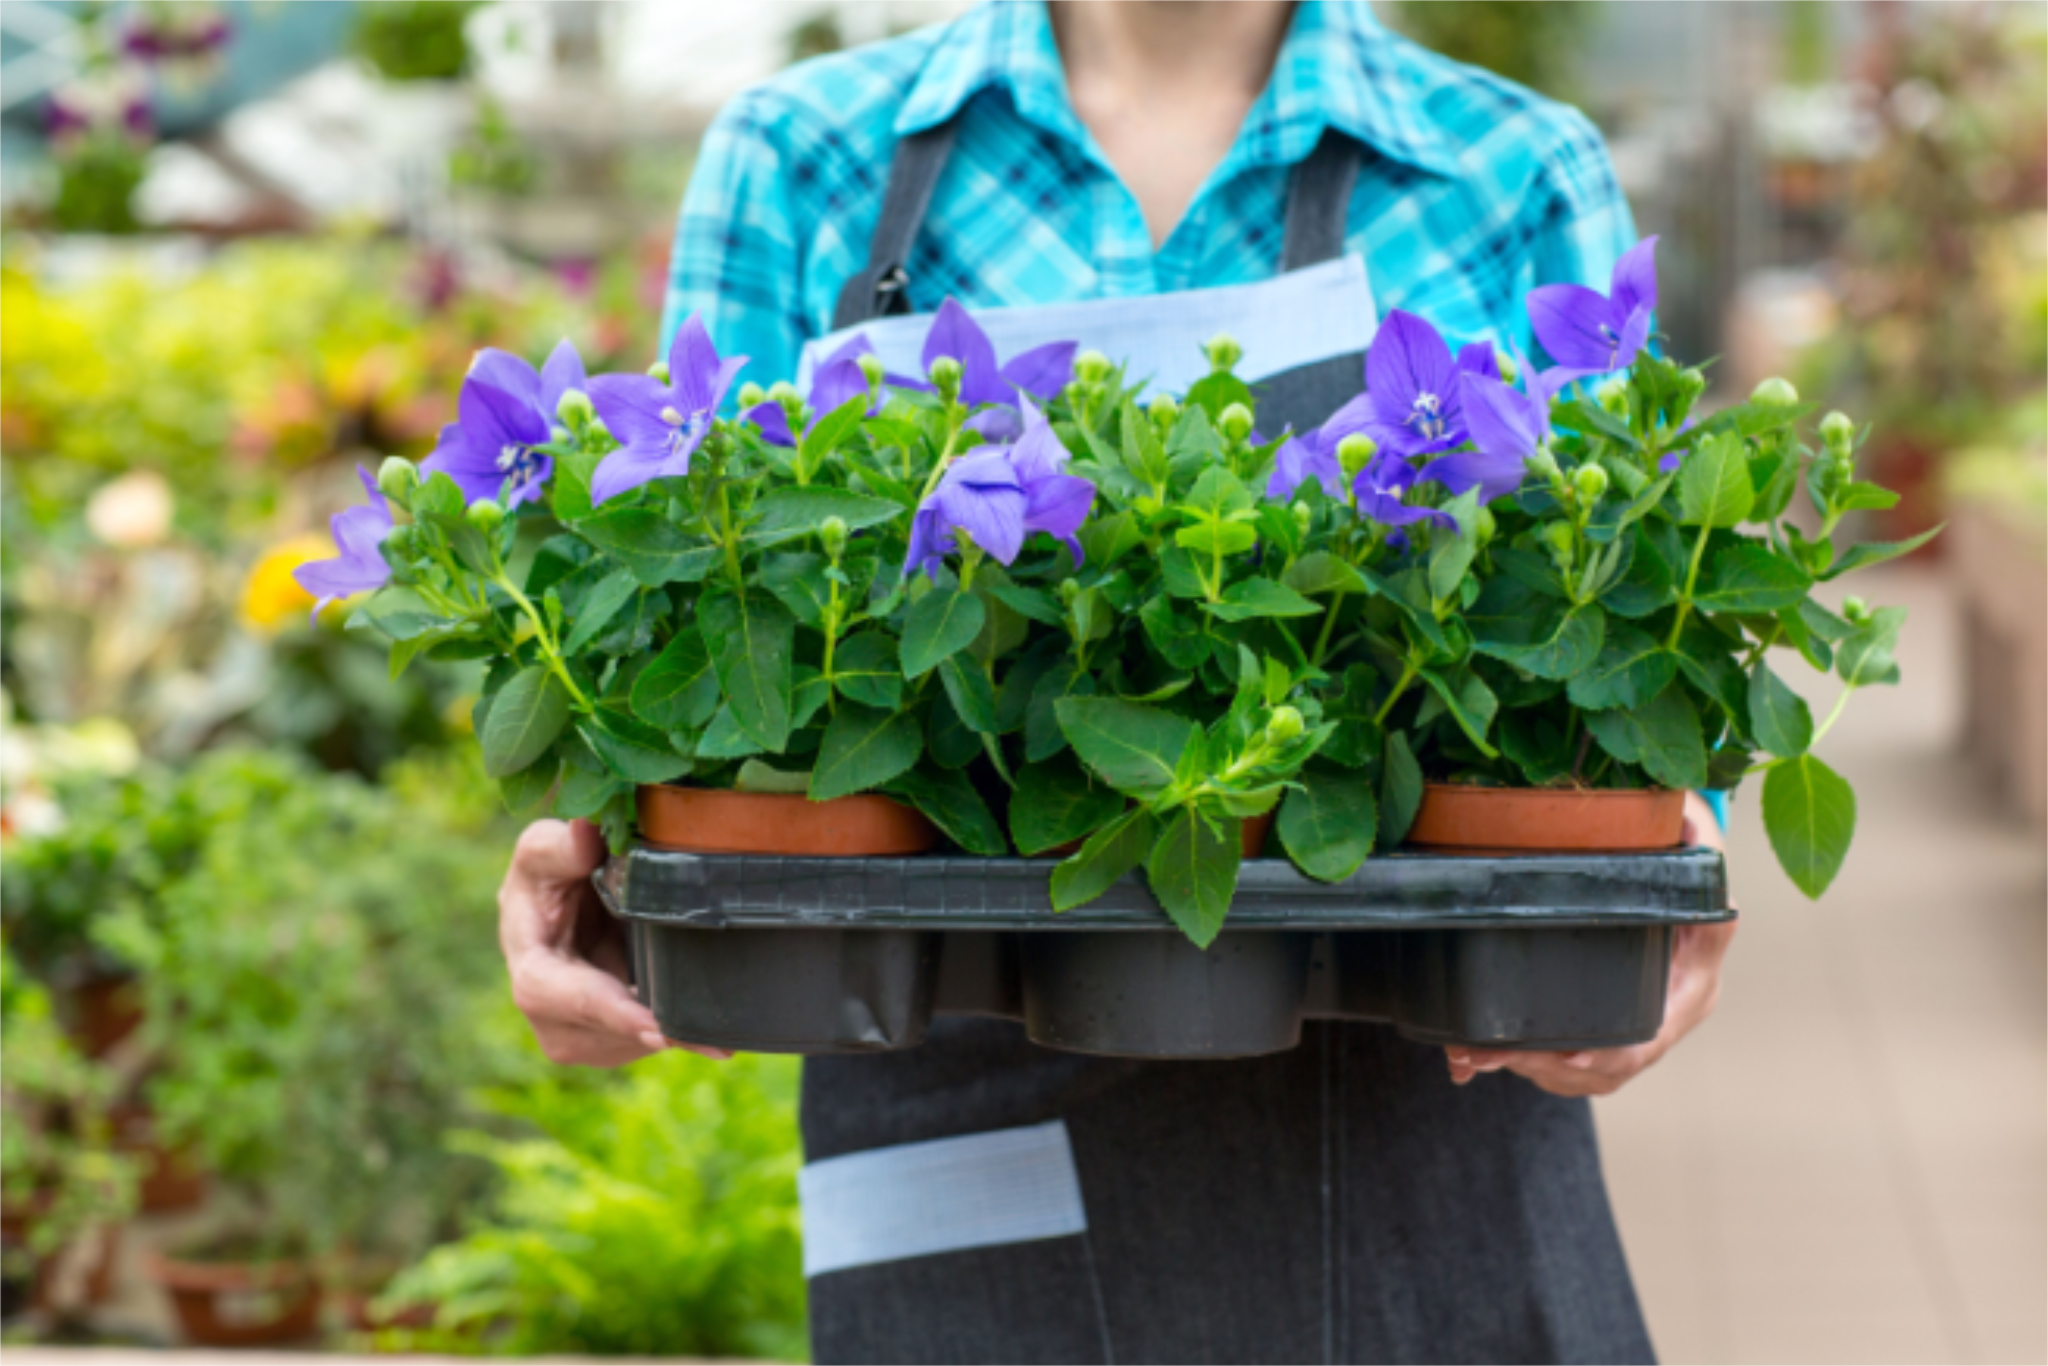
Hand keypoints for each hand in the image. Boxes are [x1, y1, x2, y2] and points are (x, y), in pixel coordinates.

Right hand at [499, 819, 730, 1066]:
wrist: (568, 904)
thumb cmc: (552, 872)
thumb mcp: (546, 849)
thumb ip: (560, 844)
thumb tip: (585, 833)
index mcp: (527, 959)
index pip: (552, 994)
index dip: (605, 1011)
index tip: (653, 1026)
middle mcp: (542, 1007)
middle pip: (597, 1032)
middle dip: (654, 1033)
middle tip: (714, 1041)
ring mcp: (569, 1031)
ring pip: (623, 1046)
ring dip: (668, 1036)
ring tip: (715, 1027)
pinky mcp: (599, 1040)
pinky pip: (639, 1046)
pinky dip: (674, 1036)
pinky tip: (706, 1028)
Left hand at [1445, 793, 1735, 1096]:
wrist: (1678, 908)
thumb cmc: (1686, 882)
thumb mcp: (1696, 865)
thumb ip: (1694, 846)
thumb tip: (1693, 824)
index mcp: (1688, 993)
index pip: (1649, 1041)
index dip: (1614, 1053)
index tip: (1574, 1055)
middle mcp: (1659, 1025)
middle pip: (1600, 1069)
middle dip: (1541, 1066)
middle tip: (1486, 1054)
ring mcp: (1629, 1040)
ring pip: (1570, 1074)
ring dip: (1517, 1067)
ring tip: (1467, 1054)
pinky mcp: (1599, 1040)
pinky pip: (1556, 1067)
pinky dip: (1514, 1063)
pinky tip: (1469, 1060)